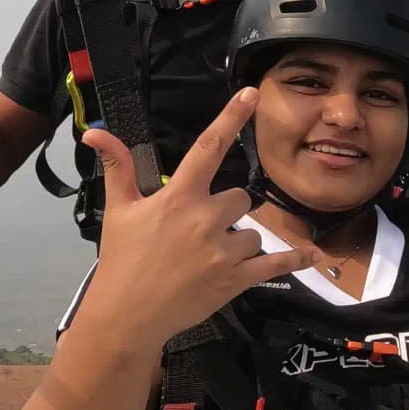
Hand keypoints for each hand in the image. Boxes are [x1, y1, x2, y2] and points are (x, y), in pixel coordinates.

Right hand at [81, 89, 323, 346]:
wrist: (127, 316)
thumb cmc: (122, 260)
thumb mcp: (119, 211)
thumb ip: (118, 168)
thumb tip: (95, 130)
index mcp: (179, 197)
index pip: (209, 147)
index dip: (232, 117)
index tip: (252, 93)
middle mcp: (206, 218)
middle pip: (240, 197)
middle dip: (227, 210)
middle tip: (200, 231)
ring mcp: (224, 250)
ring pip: (252, 231)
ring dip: (240, 240)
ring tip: (209, 259)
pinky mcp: (236, 279)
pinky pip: (275, 264)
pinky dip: (295, 259)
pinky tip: (314, 256)